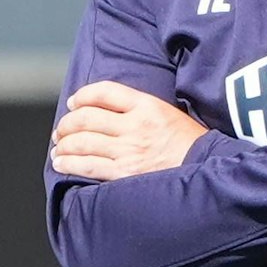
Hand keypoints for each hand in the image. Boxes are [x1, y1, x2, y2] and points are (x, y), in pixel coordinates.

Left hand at [50, 81, 207, 181]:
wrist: (208, 172)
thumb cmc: (190, 144)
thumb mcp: (169, 114)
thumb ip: (140, 109)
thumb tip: (107, 112)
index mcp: (147, 106)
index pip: (104, 92)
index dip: (82, 96)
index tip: (73, 103)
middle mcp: (134, 126)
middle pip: (86, 118)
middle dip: (67, 124)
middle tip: (61, 130)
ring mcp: (128, 151)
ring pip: (82, 142)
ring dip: (63, 144)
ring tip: (58, 148)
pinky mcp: (125, 174)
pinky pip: (87, 166)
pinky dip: (69, 163)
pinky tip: (61, 163)